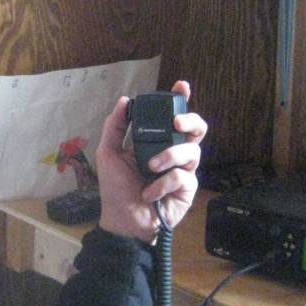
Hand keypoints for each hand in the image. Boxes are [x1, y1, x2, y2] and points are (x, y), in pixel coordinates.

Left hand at [95, 80, 206, 243]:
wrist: (122, 220)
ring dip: (170, 155)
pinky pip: (183, 175)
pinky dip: (163, 182)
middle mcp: (173, 151)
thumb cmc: (115, 188)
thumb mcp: (108, 154)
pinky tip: (150, 192)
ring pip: (192, 150)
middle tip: (177, 123)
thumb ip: (115, 127)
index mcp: (155, 140)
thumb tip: (124, 100)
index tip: (181, 86)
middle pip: (196, 128)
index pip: (171, 116)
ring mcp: (183, 169)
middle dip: (191, 120)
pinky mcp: (188, 188)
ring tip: (150, 166)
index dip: (180, 99)